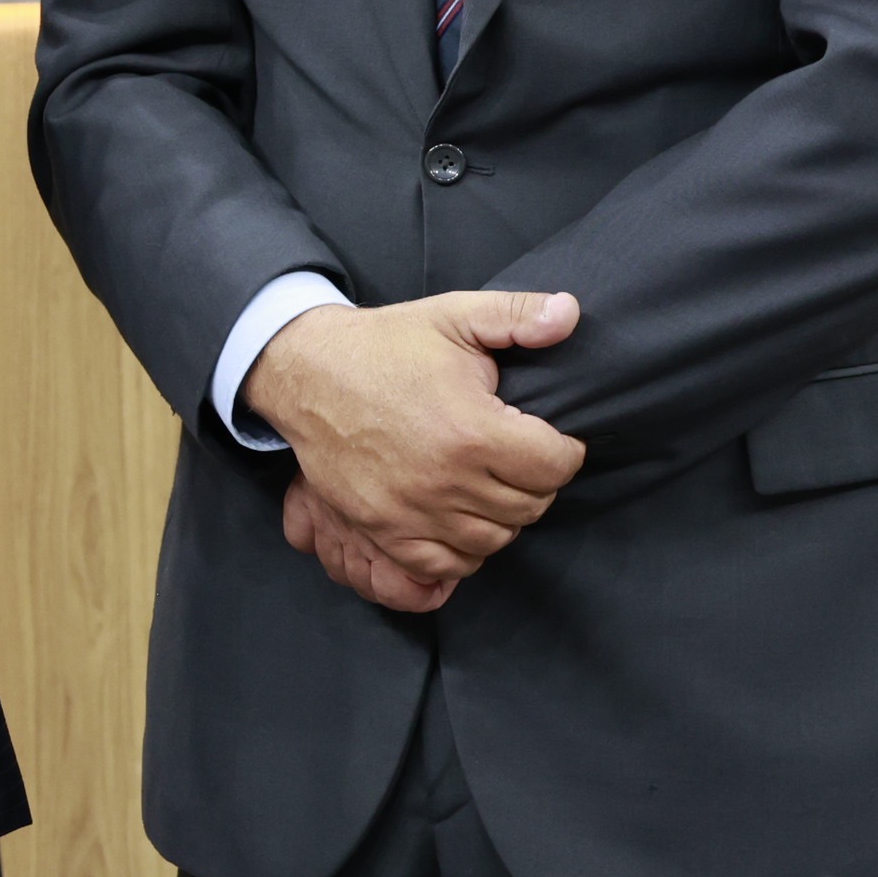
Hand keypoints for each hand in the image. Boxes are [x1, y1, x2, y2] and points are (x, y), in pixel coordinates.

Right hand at [240, 290, 586, 592]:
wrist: (306, 373)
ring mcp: (413, 511)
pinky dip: (463, 550)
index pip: (556, 466)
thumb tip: (570, 312)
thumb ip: (518, 315)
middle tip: (515, 456)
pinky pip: (446, 564)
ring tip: (488, 483)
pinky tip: (459, 517)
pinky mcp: (384, 528)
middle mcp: (446, 479)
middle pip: (530, 506)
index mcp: (472, 430)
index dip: (562, 449)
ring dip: (502, 515)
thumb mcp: (454, 315)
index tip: (548, 438)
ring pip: (494, 539)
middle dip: (534, 481)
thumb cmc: (384, 345)